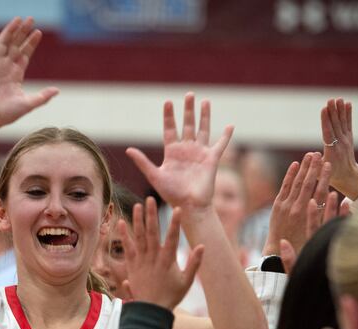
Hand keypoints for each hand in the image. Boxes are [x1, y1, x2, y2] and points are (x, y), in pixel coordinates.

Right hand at [0, 17, 58, 129]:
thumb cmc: (6, 114)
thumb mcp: (27, 104)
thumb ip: (42, 97)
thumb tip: (57, 90)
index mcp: (16, 73)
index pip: (25, 53)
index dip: (31, 43)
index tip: (38, 32)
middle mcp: (6, 67)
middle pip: (16, 45)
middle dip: (23, 32)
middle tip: (31, 19)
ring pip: (3, 43)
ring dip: (9, 31)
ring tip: (17, 20)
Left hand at [120, 197, 202, 308]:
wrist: (150, 311)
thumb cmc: (171, 296)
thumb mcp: (187, 282)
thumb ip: (195, 263)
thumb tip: (202, 246)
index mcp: (168, 260)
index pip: (172, 237)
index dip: (175, 223)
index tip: (177, 209)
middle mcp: (153, 258)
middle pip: (152, 232)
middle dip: (151, 214)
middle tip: (150, 199)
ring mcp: (141, 261)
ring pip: (138, 237)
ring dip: (137, 220)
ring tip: (137, 206)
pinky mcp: (131, 265)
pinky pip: (127, 248)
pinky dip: (124, 235)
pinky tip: (122, 223)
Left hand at [126, 93, 233, 212]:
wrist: (189, 205)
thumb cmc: (171, 194)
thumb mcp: (155, 176)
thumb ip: (142, 162)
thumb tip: (128, 150)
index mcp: (172, 152)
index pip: (170, 129)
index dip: (169, 116)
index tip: (168, 102)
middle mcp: (186, 150)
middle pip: (187, 124)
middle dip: (188, 110)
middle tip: (189, 94)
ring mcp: (199, 153)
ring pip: (203, 129)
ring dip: (204, 116)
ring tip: (205, 101)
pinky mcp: (212, 159)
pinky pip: (221, 145)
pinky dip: (226, 136)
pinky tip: (230, 125)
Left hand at [263, 152, 328, 255]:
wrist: (278, 251)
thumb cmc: (302, 243)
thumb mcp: (317, 232)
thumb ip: (329, 216)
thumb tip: (345, 201)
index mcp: (309, 216)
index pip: (319, 192)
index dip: (324, 177)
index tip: (329, 164)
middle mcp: (297, 209)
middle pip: (308, 184)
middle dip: (314, 168)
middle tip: (320, 154)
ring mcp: (286, 206)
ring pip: (296, 183)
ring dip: (304, 167)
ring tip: (311, 155)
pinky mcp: (277, 206)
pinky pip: (284, 187)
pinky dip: (290, 175)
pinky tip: (296, 164)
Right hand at [321, 98, 357, 199]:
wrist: (349, 177)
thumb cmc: (331, 176)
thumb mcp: (321, 174)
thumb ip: (316, 165)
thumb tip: (311, 153)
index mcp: (332, 152)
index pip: (328, 133)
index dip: (326, 121)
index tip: (324, 110)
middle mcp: (340, 144)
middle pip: (335, 125)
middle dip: (333, 112)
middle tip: (330, 100)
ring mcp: (346, 140)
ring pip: (342, 123)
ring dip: (340, 110)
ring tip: (338, 99)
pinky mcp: (349, 138)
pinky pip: (348, 124)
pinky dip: (348, 114)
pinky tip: (347, 104)